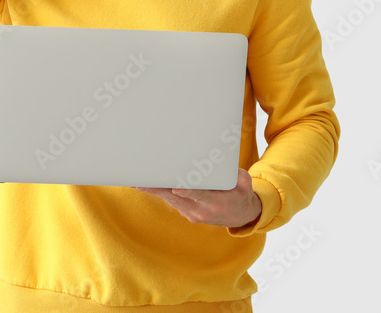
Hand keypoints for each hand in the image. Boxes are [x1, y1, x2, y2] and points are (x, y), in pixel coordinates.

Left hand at [134, 168, 261, 228]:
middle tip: (141, 181)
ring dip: (154, 190)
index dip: (186, 191)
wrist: (240, 216)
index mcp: (216, 202)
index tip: (174, 188)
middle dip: (158, 189)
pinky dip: (159, 192)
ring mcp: (192, 214)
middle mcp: (201, 211)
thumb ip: (235, 174)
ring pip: (169, 200)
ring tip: (136, 181)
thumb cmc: (241, 194)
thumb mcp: (244, 183)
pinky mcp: (186, 212)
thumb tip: (225, 164)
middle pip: (175, 198)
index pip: (198, 195)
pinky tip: (146, 185)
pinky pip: (171, 201)